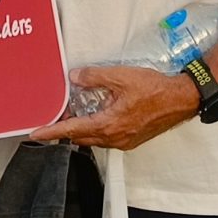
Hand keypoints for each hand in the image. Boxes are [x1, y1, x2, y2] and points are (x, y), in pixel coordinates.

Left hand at [31, 65, 200, 150]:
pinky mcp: (131, 139)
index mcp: (109, 125)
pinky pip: (106, 137)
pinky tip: (96, 115)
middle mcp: (114, 138)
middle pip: (81, 138)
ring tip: (73, 114)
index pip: (72, 130)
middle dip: (65, 129)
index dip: (52, 132)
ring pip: (94, 139)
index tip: (36, 134)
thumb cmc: (155, 89)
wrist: (181, 100)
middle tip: (54, 117)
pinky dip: (96, 129)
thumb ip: (95, 77)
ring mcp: (124, 141)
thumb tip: (75, 77)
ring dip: (82, 129)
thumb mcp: (121, 76)